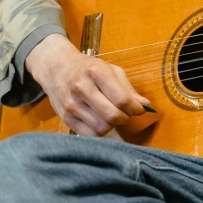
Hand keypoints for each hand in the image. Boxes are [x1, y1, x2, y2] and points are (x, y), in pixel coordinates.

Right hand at [26, 34, 149, 135]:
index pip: (122, 99)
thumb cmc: (88, 68)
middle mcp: (82, 88)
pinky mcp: (65, 118)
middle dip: (125, 118)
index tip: (140, 110)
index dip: (135, 108)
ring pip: (101, 128)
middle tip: (126, 114)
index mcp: (97, 72)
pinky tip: (100, 121)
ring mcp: (71, 104)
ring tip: (112, 115)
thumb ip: (128, 88)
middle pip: (112, 116)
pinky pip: (89, 134)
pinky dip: (99, 132)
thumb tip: (145, 105)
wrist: (57, 68)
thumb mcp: (111, 70)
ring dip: (112, 125)